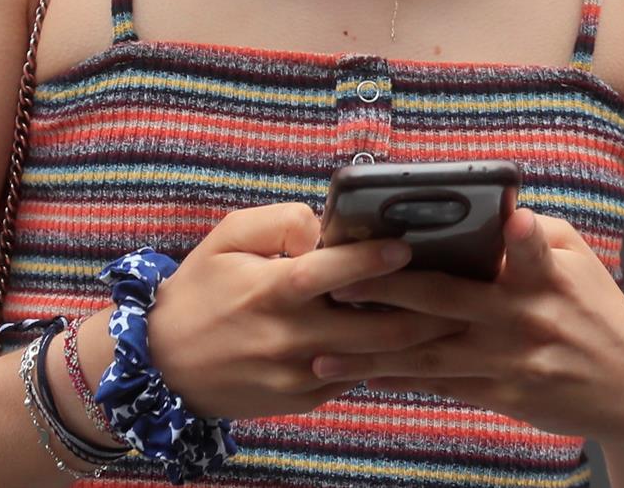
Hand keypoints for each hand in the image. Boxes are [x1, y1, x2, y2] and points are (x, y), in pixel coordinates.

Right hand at [145, 203, 465, 421]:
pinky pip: (352, 377)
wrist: (164, 366)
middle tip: (459, 293)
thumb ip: (278, 222)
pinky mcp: (302, 400)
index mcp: (271, 290)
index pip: (331, 273)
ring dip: (415, 343)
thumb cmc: (199, 291)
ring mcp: (298, 374)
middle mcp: (290, 336)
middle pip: (371, 327)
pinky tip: (410, 345)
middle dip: (422, 312)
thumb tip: (323, 227)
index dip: (372, 260)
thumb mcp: (226, 239)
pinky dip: (381, 361)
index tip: (407, 248)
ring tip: (452, 321)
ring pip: (371, 359)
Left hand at [304, 207, 623, 443]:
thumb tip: (488, 206)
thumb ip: (532, 232)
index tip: (514, 220)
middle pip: (449, 303)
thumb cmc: (595, 307)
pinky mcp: (504, 395)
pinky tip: (360, 376)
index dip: (524, 236)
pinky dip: (401, 380)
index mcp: (548, 277)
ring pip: (431, 355)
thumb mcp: (578, 259)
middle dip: (389, 293)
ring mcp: (512, 361)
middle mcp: (526, 319)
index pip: (536, 250)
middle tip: (338, 283)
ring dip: (374, 354)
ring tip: (324, 350)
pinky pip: (442, 385)